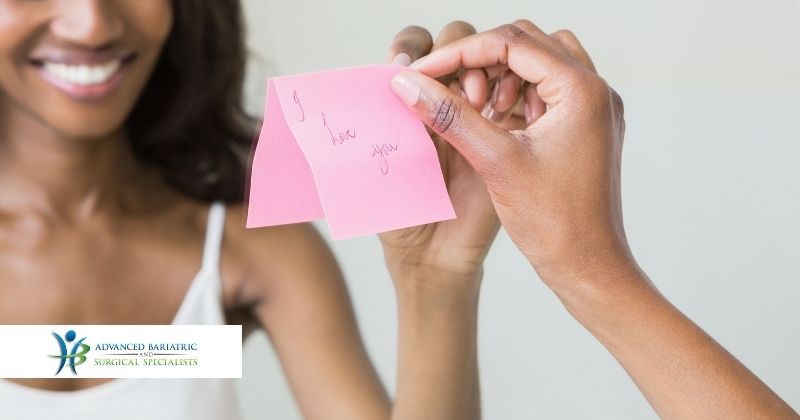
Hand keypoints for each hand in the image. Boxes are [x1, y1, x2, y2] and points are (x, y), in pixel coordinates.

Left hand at [379, 22, 501, 284]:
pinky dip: (511, 94)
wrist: (434, 256)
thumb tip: (394, 72)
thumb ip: (387, 119)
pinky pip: (514, 99)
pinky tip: (502, 114)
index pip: (411, 49)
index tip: (409, 72)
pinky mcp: (503, 137)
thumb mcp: (384, 162)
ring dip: (484, 71)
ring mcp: (475, 117)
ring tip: (480, 103)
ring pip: (487, 64)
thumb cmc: (401, 212)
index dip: (413, 47)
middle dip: (455, 55)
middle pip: (453, 47)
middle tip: (457, 91)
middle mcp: (442, 102)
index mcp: (408, 102)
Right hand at [389, 20, 633, 291]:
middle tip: (450, 89)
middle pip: (527, 43)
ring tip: (479, 107)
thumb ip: (450, 115)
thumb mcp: (494, 162)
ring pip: (539, 61)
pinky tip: (497, 120)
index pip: (510, 43)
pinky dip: (518, 94)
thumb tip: (409, 83)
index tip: (424, 73)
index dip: (459, 53)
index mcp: (581, 90)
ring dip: (502, 75)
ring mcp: (594, 108)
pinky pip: (548, 88)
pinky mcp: (587, 126)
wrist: (589, 267)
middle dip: (481, 60)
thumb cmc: (554, 223)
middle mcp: (595, 90)